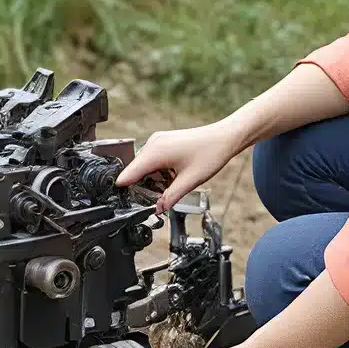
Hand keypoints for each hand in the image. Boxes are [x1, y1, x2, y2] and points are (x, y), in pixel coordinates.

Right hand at [115, 122, 240, 212]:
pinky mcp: (163, 142)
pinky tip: (172, 178)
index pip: (129, 173)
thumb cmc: (210, 154)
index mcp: (155, 152)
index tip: (124, 202)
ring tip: (168, 189)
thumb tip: (157, 209)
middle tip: (155, 201)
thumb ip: (170, 197)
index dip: (124, 189)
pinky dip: (158, 171)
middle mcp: (153, 143)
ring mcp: (158, 141)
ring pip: (144, 166)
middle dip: (142, 187)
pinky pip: (152, 159)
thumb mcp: (190, 181)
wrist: (224, 137)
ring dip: (152, 179)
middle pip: (136, 170)